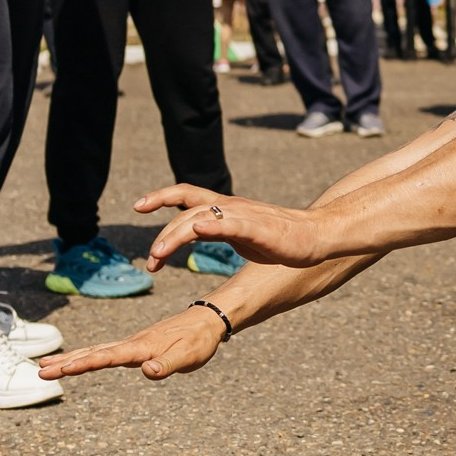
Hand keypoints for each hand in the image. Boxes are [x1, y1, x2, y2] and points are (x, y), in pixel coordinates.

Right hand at [37, 305, 226, 381]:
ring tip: (45, 365)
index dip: (85, 364)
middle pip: (93, 353)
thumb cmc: (199, 341)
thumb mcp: (189, 356)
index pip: (108, 357)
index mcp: (142, 347)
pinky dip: (86, 355)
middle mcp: (132, 343)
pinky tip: (76, 360)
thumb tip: (147, 372)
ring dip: (70, 358)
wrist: (207, 320)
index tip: (62, 370)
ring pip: (95, 350)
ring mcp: (131, 343)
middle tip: (40, 371)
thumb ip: (168, 365)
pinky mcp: (134, 346)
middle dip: (66, 363)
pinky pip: (104, 351)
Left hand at [134, 184, 339, 270]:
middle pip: (186, 212)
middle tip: (150, 261)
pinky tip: (198, 231)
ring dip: (174, 236)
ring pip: (200, 219)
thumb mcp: (241, 233)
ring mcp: (244, 216)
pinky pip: (230, 224)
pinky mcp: (258, 228)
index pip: (187, 194)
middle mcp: (230, 207)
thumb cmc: (281, 238)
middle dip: (162, 235)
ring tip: (158, 255)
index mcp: (226, 208)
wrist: (317, 236)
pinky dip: (211, 226)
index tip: (138, 205)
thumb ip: (217, 230)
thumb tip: (193, 234)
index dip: (161, 196)